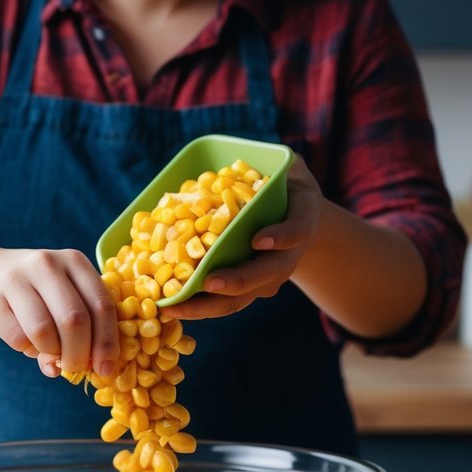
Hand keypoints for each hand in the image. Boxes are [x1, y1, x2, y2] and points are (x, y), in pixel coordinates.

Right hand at [0, 246, 118, 377]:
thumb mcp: (61, 297)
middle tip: (74, 369)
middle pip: (75, 320)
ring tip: (49, 356)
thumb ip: (81, 326)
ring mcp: (16, 278)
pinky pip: (18, 338)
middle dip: (79, 355)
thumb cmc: (32, 293)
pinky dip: (27, 350)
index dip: (107, 342)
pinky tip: (25, 343)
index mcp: (74, 261)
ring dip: (52, 354)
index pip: (102, 305)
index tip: (105, 369)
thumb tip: (95, 369)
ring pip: (45, 331)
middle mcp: (47, 264)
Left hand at [163, 156, 322, 320]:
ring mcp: (267, 280)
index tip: (258, 238)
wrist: (299, 220)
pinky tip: (170, 306)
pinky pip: (223, 303)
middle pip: (263, 276)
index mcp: (301, 223)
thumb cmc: (286, 187)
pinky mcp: (248, 291)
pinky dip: (197, 307)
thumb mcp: (287, 168)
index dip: (280, 236)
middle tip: (207, 283)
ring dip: (206, 306)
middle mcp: (286, 258)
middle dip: (235, 282)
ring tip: (173, 306)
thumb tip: (222, 164)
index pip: (295, 231)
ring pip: (239, 300)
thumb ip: (265, 165)